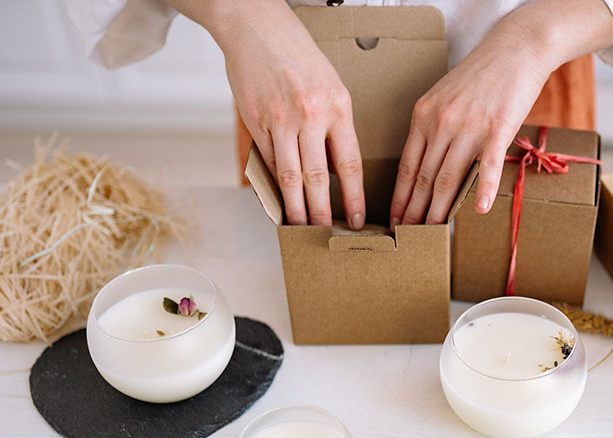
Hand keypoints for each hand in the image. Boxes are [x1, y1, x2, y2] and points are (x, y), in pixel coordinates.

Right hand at [209, 1, 365, 226]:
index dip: (354, 197)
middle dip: (322, 213)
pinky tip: (277, 200)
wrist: (257, 28)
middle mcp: (311, 115)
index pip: (349, 164)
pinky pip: (266, 160)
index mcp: (338, 107)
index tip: (358, 220)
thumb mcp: (332, 86)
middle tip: (325, 235)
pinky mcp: (255, 120)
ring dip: (294, 207)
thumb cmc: (299, 57)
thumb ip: (335, 126)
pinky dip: (272, 184)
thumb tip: (337, 169)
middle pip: (318, 177)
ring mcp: (280, 119)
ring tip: (298, 227)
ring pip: (289, 176)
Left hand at [389, 26, 548, 225]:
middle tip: (408, 236)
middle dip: (414, 212)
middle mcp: (442, 122)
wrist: (514, 49)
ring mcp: (470, 126)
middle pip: (425, 178)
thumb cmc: (480, 75)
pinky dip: (483, 190)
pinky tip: (478, 211)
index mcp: (424, 116)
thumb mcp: (443, 97)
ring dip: (441, 210)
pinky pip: (488, 166)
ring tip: (433, 232)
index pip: (407, 166)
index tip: (395, 220)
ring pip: (450, 178)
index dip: (400, 197)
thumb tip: (425, 163)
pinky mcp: (498, 128)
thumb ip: (432, 127)